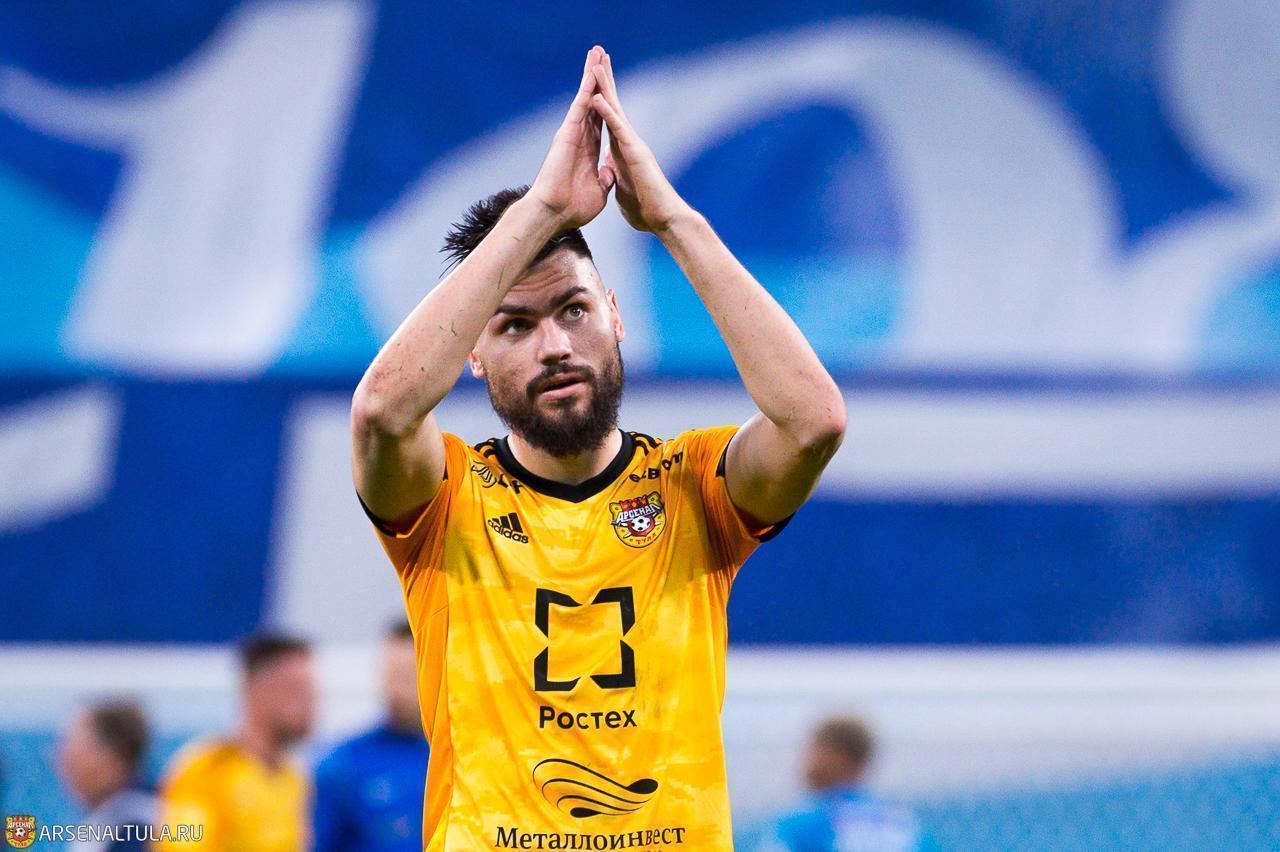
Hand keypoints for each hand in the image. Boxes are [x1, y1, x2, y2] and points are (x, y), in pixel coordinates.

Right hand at [527, 47, 614, 229]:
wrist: (554, 212)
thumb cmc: (572, 207)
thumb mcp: (598, 191)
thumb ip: (603, 178)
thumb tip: (609, 172)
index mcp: (588, 151)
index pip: (600, 121)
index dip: (606, 103)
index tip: (611, 88)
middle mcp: (579, 137)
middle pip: (592, 102)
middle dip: (598, 80)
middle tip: (602, 56)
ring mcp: (573, 133)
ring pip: (585, 97)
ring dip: (591, 75)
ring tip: (597, 52)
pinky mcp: (568, 132)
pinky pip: (580, 105)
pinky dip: (586, 87)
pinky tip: (592, 70)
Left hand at [590, 50, 691, 233]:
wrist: (664, 220)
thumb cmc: (647, 210)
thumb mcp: (623, 190)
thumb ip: (616, 176)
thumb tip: (611, 171)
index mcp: (623, 152)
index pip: (608, 121)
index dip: (600, 100)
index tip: (592, 81)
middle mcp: (629, 143)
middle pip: (612, 107)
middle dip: (604, 82)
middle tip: (596, 57)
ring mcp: (633, 146)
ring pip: (615, 110)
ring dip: (604, 87)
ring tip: (594, 65)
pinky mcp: (635, 153)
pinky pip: (617, 128)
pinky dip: (606, 112)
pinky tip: (595, 96)